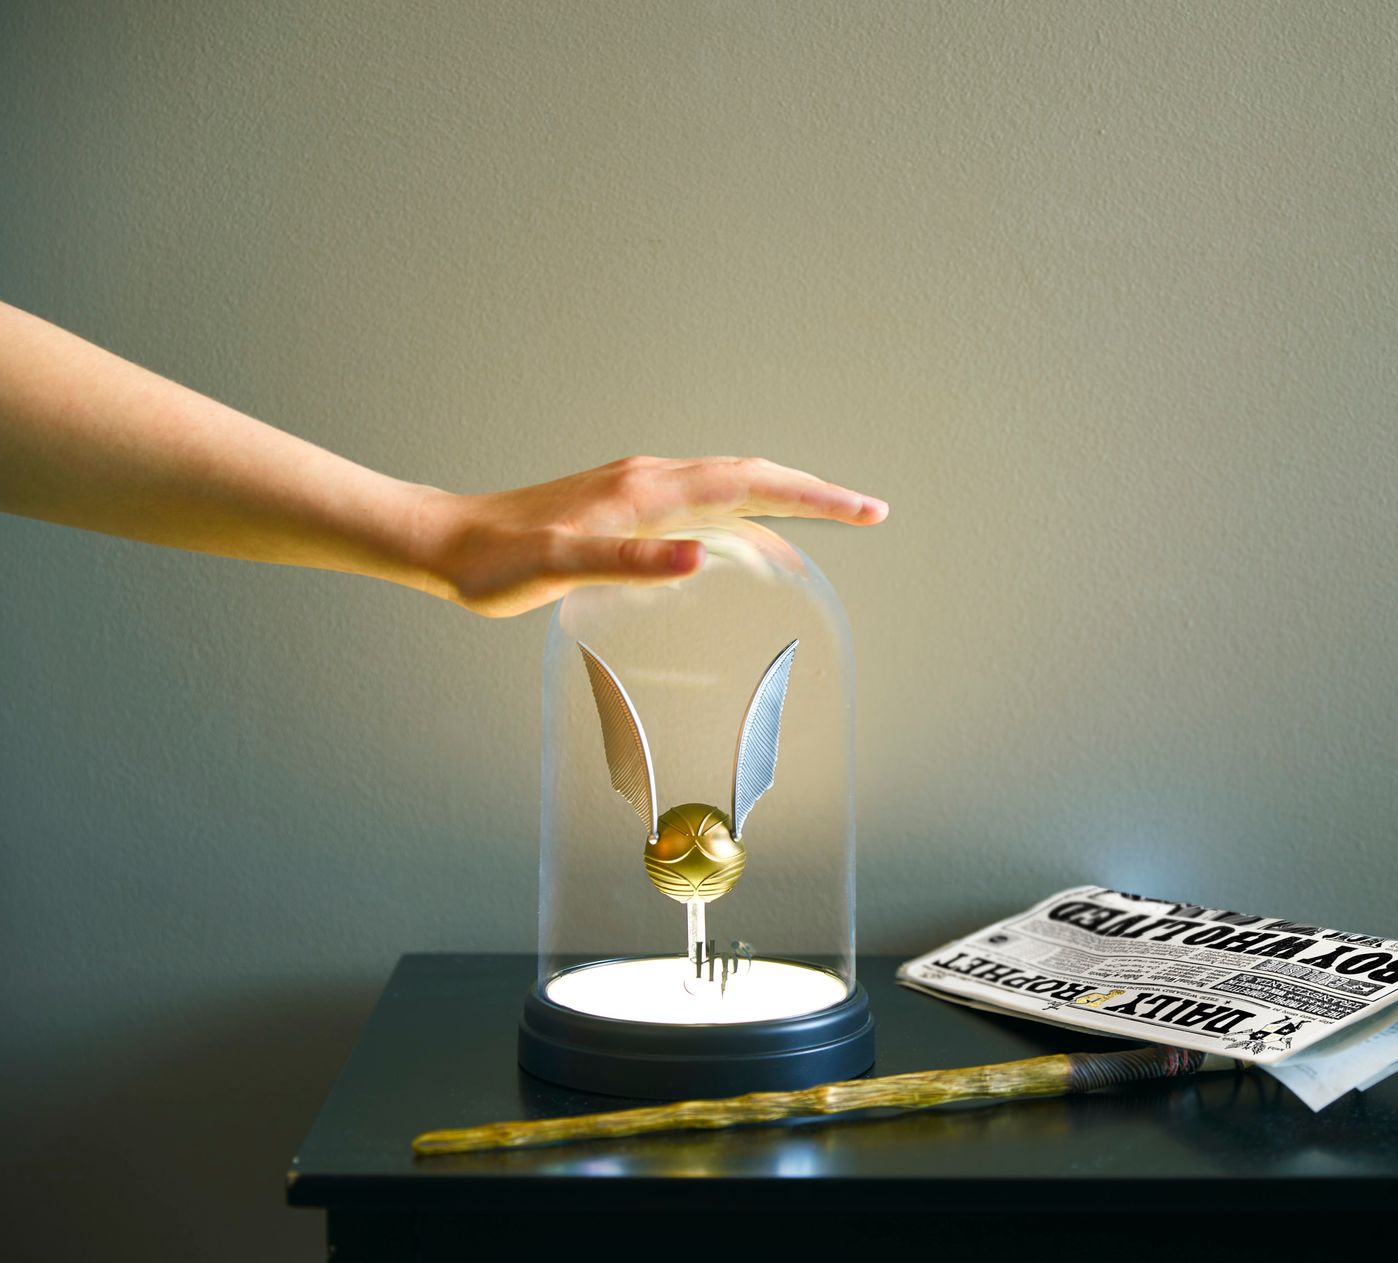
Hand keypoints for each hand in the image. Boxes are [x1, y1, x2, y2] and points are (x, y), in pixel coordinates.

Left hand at [412, 456, 887, 616]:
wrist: (443, 541)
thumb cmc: (494, 564)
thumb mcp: (557, 568)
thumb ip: (628, 563)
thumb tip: (698, 557)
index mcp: (646, 493)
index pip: (750, 486)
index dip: (813, 497)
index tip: (865, 510)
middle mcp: (649, 480)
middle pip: (753, 475)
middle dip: (816, 491)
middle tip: (870, 512)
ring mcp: (637, 489)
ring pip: (731, 483)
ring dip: (784, 496)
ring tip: (830, 518)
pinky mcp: (624, 503)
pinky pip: (703, 499)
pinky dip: (743, 512)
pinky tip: (744, 538)